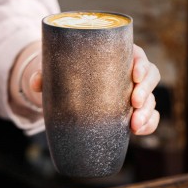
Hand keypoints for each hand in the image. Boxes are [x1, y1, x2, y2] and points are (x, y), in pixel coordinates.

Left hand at [27, 44, 160, 135]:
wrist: (74, 87)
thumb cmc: (71, 71)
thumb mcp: (59, 69)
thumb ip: (46, 73)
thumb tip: (36, 84)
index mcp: (119, 56)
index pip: (137, 55)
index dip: (142, 64)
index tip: (135, 74)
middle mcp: (130, 73)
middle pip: (150, 76)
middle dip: (146, 90)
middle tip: (134, 102)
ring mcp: (134, 92)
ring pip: (151, 98)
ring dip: (148, 111)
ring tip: (134, 125)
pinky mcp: (132, 110)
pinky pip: (149, 116)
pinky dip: (149, 123)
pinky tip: (138, 131)